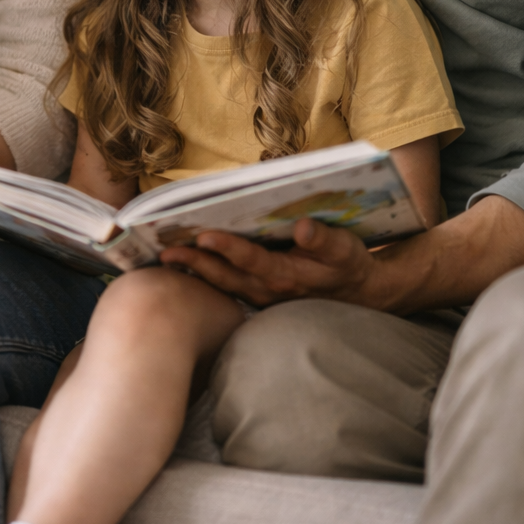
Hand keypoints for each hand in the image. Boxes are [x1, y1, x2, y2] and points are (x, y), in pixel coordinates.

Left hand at [160, 217, 375, 307]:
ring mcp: (261, 297)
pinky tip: (186, 263)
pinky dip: (205, 275)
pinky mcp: (257, 296)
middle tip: (165, 251)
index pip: (253, 261)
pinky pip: (226, 287)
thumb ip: (323, 239)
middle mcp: (269, 290)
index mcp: (288, 276)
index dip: (228, 248)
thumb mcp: (345, 250)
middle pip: (226, 277)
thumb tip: (302, 227)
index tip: (204, 236)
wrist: (358, 295)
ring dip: (195, 271)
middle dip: (196, 263)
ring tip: (165, 257)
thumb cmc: (349, 265)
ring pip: (222, 284)